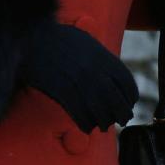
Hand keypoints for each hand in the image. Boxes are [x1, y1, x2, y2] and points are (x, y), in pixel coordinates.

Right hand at [19, 21, 138, 132]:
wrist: (34, 38)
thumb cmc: (61, 38)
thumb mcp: (87, 41)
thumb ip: (102, 57)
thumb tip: (113, 75)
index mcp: (102, 57)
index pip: (126, 82)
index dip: (131, 97)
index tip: (130, 103)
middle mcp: (94, 70)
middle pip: (116, 100)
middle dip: (122, 113)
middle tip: (122, 119)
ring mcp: (78, 82)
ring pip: (99, 110)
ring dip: (104, 121)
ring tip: (104, 125)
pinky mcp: (62, 92)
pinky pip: (79, 114)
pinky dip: (86, 123)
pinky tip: (87, 126)